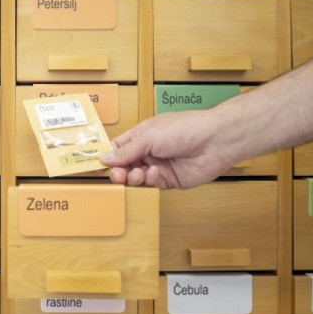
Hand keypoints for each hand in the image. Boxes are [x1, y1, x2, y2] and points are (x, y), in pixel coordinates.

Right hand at [100, 110, 237, 188]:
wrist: (215, 141)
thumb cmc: (186, 128)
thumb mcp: (150, 136)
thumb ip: (127, 150)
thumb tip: (105, 158)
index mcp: (142, 135)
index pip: (118, 148)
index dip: (107, 157)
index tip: (96, 165)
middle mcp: (149, 151)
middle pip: (124, 166)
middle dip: (118, 171)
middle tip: (118, 175)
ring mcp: (159, 166)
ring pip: (136, 178)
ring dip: (134, 177)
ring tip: (138, 173)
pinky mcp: (169, 181)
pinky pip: (152, 184)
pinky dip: (150, 180)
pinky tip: (156, 173)